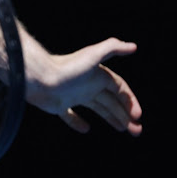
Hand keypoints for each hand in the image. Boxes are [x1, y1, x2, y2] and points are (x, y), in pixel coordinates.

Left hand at [24, 37, 142, 135]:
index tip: (138, 116)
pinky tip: (86, 129)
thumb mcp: (92, 55)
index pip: (120, 89)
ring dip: (111, 118)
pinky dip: (77, 122)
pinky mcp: (58, 105)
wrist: (38, 77)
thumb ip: (112, 48)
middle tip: (137, 131)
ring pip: (98, 109)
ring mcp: (73, 95)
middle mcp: (87, 85)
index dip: (131, 102)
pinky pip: (70, 115)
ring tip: (124, 130)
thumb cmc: (66, 67)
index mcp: (97, 76)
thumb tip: (133, 46)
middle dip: (126, 115)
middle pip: (112, 101)